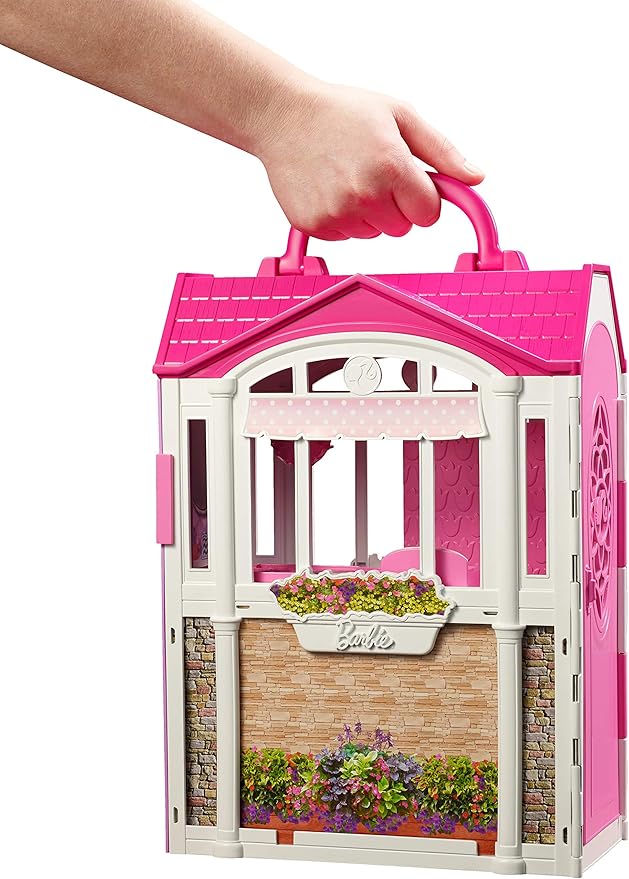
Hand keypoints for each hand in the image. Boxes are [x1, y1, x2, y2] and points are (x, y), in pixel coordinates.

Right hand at [256, 80, 483, 239]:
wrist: (282, 115)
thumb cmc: (342, 111)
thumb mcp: (400, 115)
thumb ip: (441, 151)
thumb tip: (475, 178)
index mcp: (392, 166)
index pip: (429, 214)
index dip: (423, 197)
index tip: (409, 181)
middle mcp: (364, 195)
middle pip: (403, 228)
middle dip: (395, 205)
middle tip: (372, 171)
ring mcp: (336, 214)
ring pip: (373, 234)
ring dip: (367, 213)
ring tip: (346, 176)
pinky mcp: (314, 225)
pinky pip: (345, 237)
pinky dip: (341, 218)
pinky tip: (328, 188)